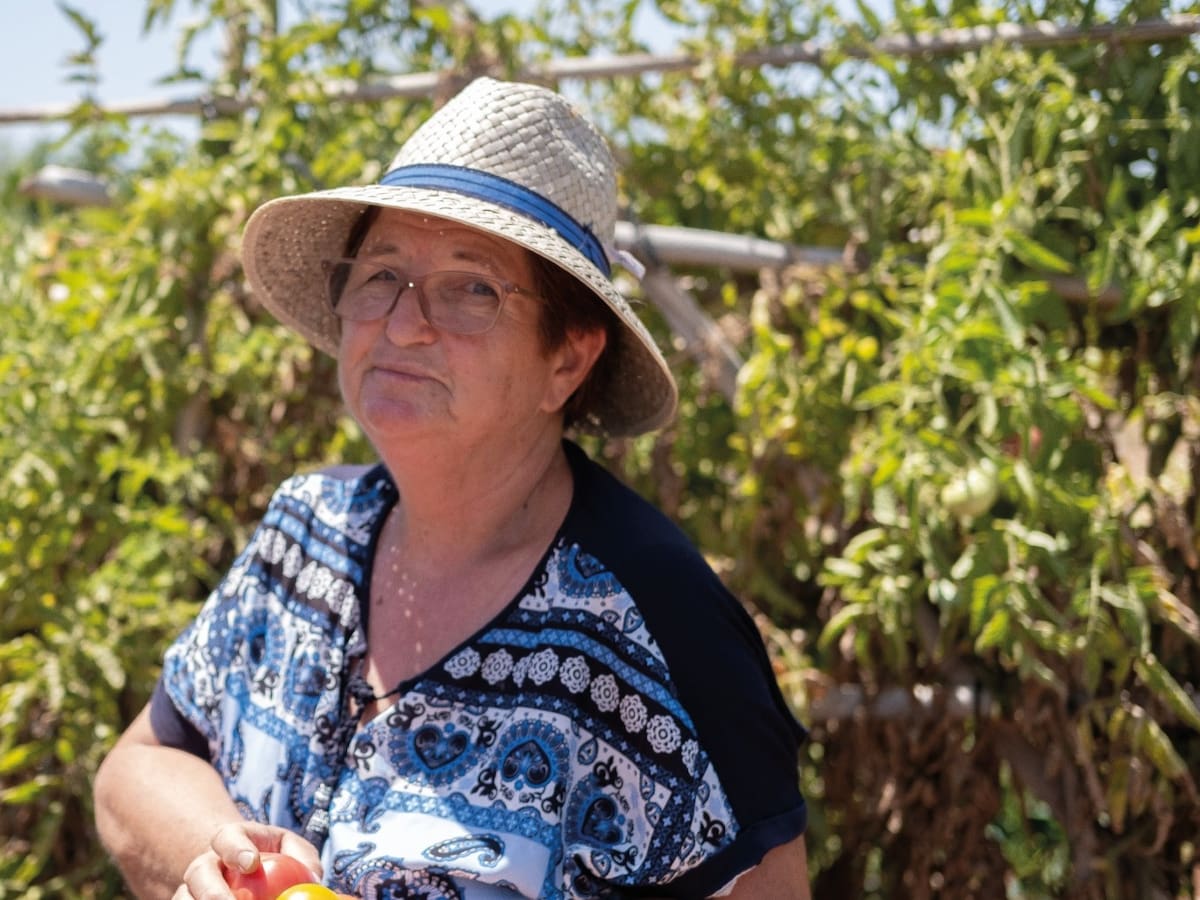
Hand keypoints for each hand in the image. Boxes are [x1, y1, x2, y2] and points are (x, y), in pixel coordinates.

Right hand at [172, 821, 322, 899]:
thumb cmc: (276, 858)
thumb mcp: (292, 849)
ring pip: (184, 899)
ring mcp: (192, 890)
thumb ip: (303, 859)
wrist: (244, 873)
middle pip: (199, 872)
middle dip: (213, 892)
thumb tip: (315, 879)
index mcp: (231, 840)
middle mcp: (206, 864)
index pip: (227, 837)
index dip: (236, 849)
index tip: (252, 863)